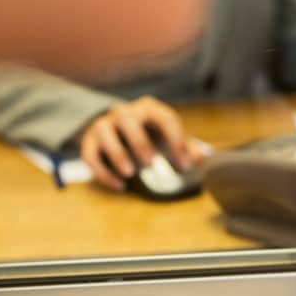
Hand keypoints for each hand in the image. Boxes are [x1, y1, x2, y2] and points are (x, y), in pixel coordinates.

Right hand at [78, 96, 205, 190]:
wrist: (117, 129)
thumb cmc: (152, 134)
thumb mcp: (170, 137)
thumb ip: (187, 146)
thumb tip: (206, 154)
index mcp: (150, 109)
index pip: (164, 118)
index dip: (176, 141)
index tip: (184, 165)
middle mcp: (125, 112)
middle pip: (127, 118)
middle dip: (138, 140)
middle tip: (150, 163)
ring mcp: (104, 125)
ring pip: (103, 131)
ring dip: (116, 152)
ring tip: (130, 173)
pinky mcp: (89, 142)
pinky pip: (89, 154)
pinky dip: (103, 172)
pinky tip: (120, 186)